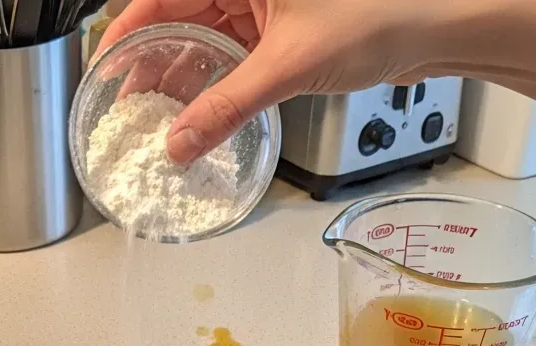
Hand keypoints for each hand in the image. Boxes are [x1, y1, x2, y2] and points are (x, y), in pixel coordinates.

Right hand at [95, 0, 446, 162]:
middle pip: (176, 20)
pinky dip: (215, 87)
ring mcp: (261, 7)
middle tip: (131, 111)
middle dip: (152, 67)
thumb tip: (181, 143)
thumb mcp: (287, 67)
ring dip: (183, 83)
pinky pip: (231, 58)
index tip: (105, 73)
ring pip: (203, 42)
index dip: (127, 35)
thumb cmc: (377, 16)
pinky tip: (200, 116)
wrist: (430, 29)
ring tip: (161, 123)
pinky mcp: (278, 32)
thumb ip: (227, 108)